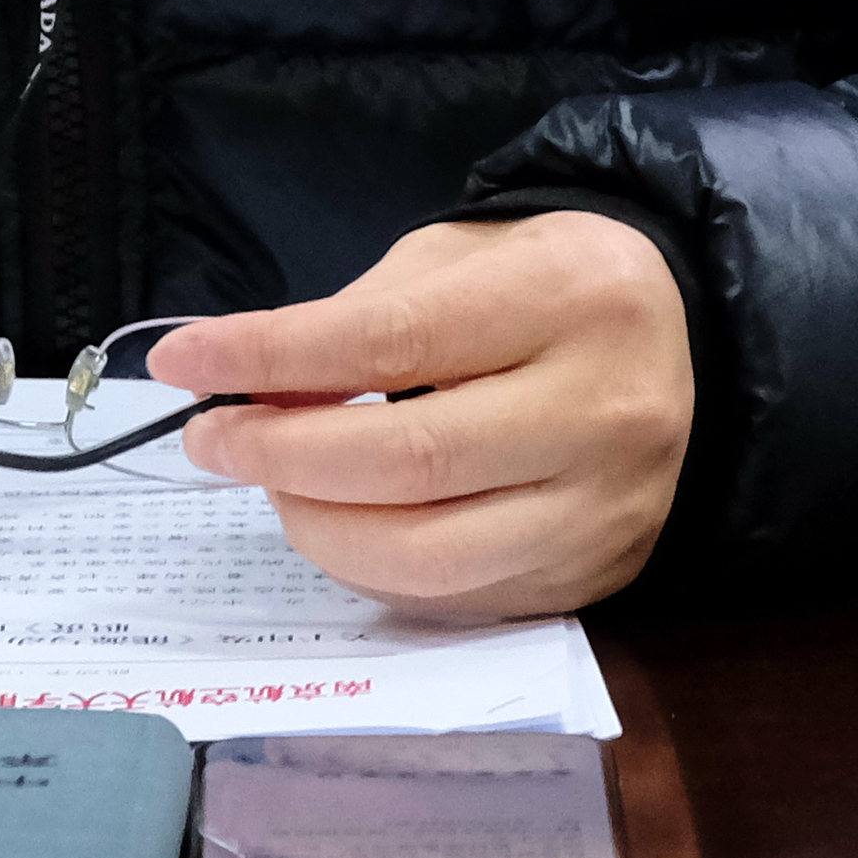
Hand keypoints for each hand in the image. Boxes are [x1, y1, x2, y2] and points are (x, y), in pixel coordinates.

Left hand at [146, 212, 690, 615]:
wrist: (675, 333)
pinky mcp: (599, 575)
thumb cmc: (540, 281)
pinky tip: (341, 523)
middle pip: (410, 462)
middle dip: (281, 456)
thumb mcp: (454, 259)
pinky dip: (375, 570)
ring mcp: (609, 508)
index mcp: (571, 298)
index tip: (182, 362)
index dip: (272, 358)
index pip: (393, 342)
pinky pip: (459, 599)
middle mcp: (607, 410)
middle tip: (211, 440)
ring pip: (431, 556)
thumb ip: (356, 323)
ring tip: (273, 486)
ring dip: (319, 528)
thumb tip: (247, 400)